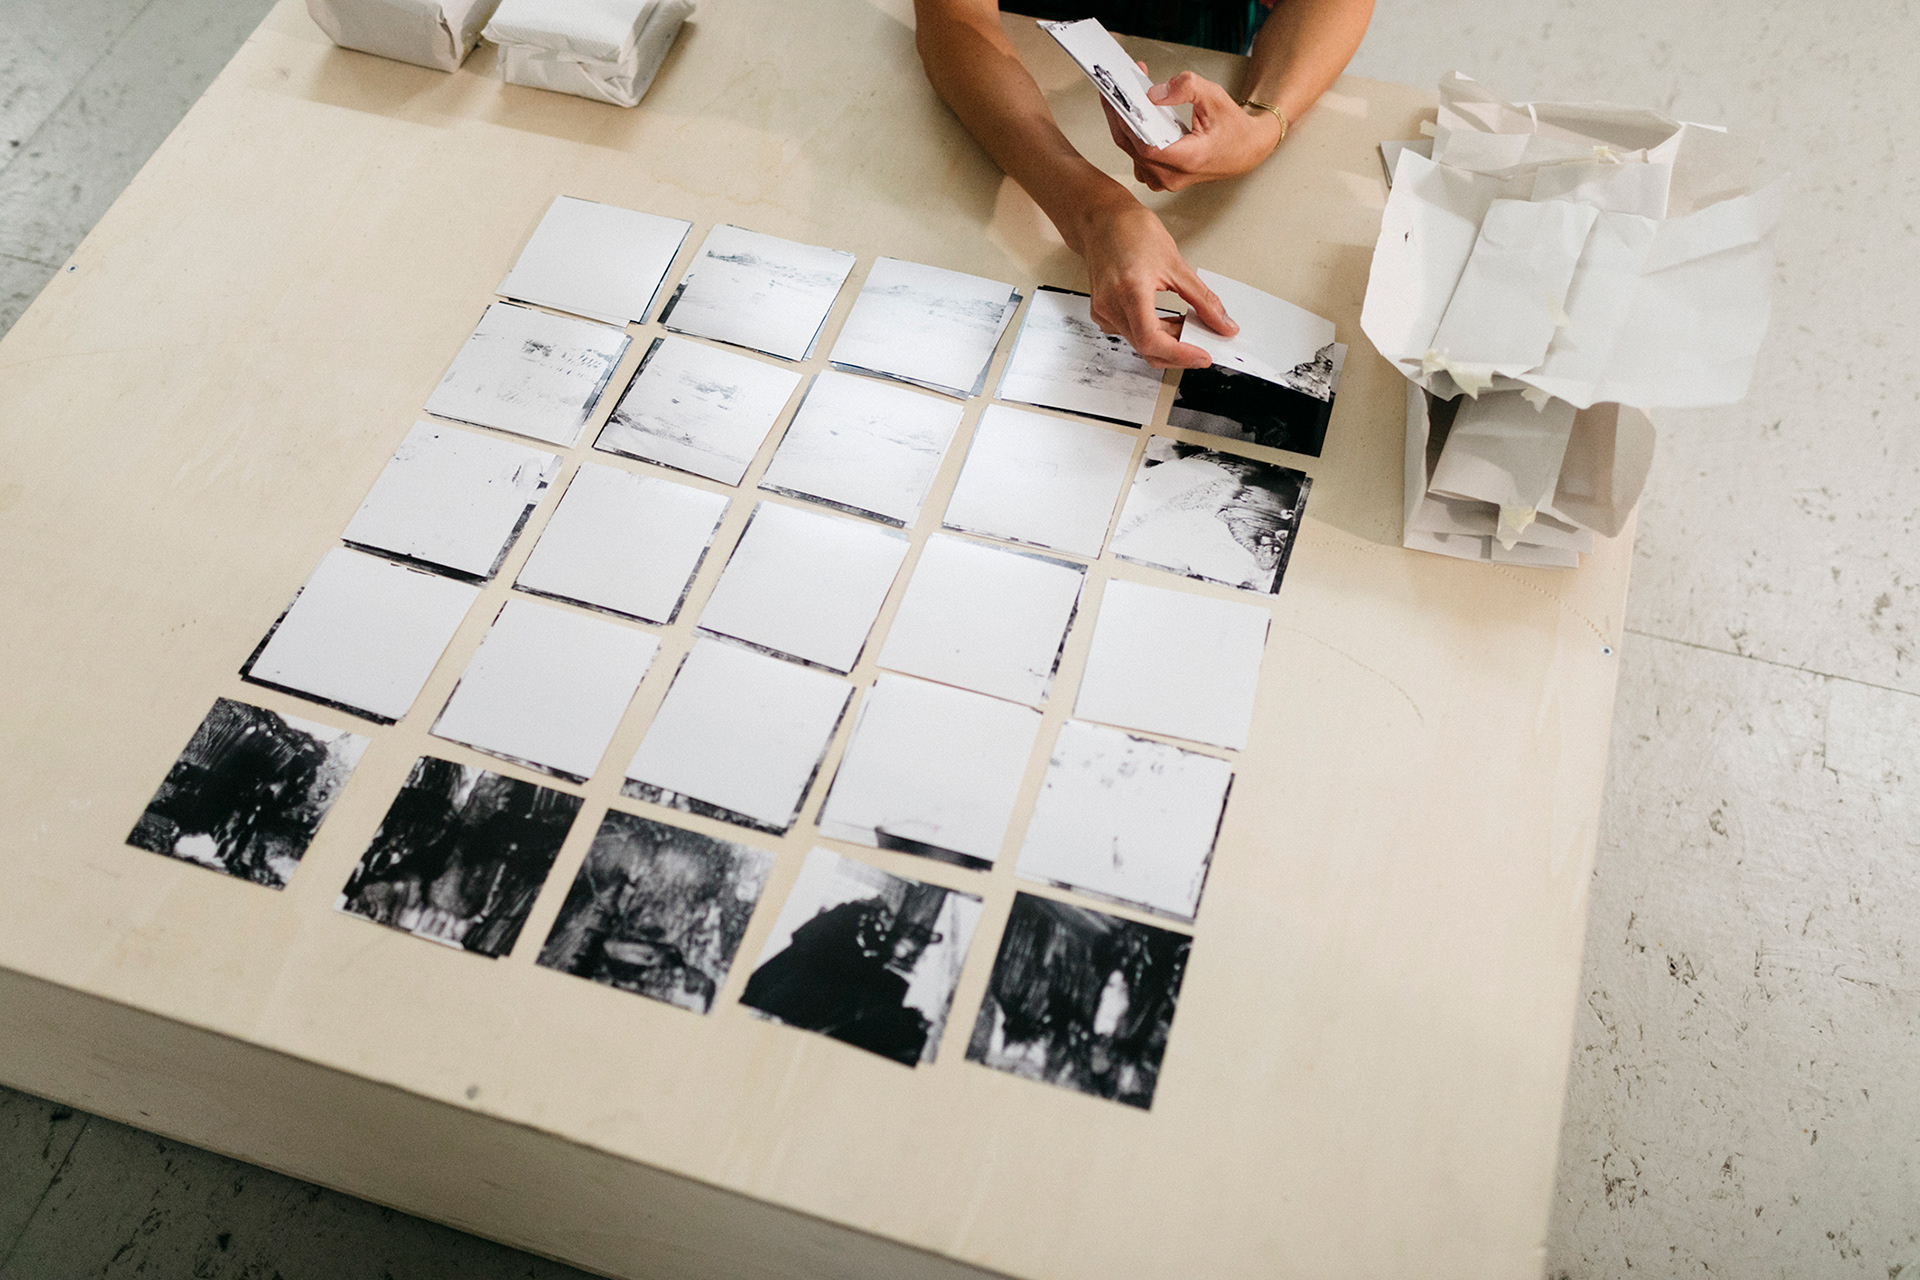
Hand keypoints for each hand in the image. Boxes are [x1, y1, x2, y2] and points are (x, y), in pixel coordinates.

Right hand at [1076, 196, 1235, 367]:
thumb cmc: (1131, 231)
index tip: (1202, 356)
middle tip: (1203, 342)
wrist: (1101, 220)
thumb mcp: (1175, 263)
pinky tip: (1166, 322)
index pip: (1152, 340)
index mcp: (1130, 290)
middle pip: (1147, 348)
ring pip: (1140, 344)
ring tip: (1186, 325)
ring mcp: (1103, 312)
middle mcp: (1111, 305)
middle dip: (1178, 351)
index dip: (1179, 355)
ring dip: (1167, 342)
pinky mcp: (1102, 313)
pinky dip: (1153, 334)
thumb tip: (1223, 323)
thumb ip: (1202, 299)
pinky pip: (1131, 335)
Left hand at [1101, 69, 1283, 191]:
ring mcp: (1165, 179)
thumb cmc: (1233, 128)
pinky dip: (1131, 134)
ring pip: (1131, 153)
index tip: (1118, 98)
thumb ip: (1186, 88)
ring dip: (1123, 124)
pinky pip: (1136, 156)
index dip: (1128, 121)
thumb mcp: (1215, 97)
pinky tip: (1131, 115)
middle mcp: (1173, 176)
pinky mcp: (1160, 176)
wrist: (1246, 150)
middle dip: (1120, 115)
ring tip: (1120, 98)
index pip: (1146, 146)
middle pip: (1132, 148)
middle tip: (1113, 88)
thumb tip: (1154, 92)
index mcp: (1188, 160)